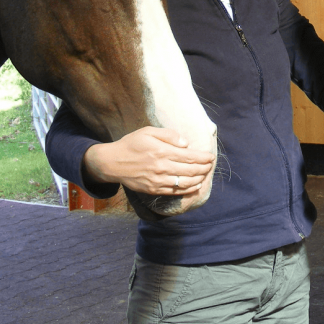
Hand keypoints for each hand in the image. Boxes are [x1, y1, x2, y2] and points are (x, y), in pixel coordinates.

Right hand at [83, 126, 214, 194]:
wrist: (112, 162)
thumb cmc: (131, 144)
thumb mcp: (148, 132)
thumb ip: (168, 135)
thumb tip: (186, 144)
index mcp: (161, 151)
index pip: (189, 156)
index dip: (203, 158)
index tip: (211, 157)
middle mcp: (161, 167)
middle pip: (190, 170)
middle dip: (204, 168)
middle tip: (210, 165)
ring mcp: (158, 181)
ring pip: (185, 183)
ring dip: (199, 179)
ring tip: (205, 174)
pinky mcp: (154, 189)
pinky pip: (175, 192)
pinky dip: (188, 190)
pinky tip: (195, 185)